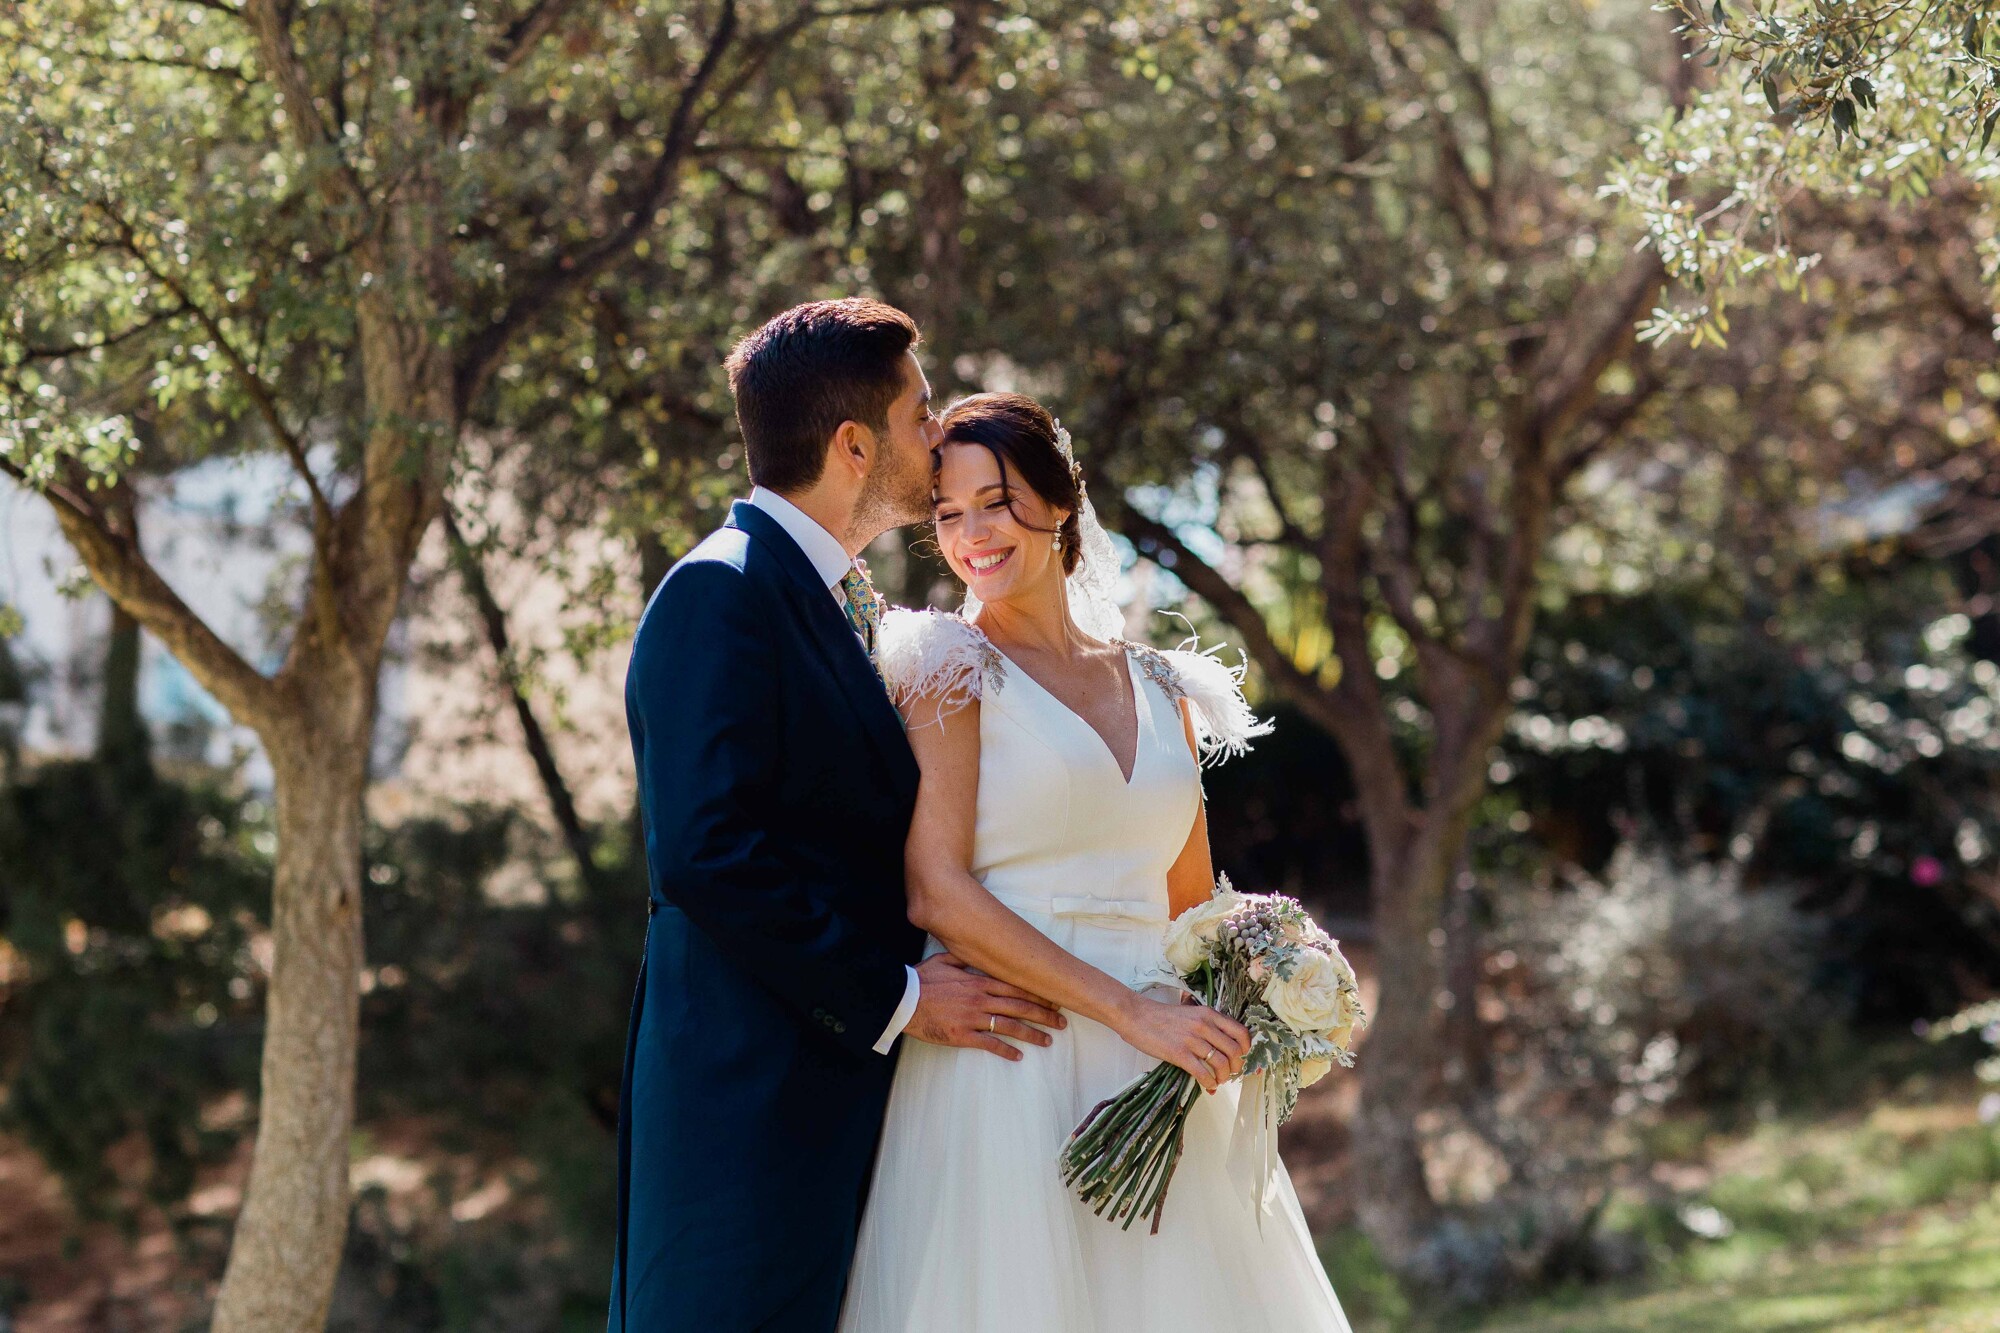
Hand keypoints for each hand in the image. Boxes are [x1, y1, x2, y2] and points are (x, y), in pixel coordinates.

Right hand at [903, 952, 1065, 1059]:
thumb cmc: (921, 979)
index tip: (1054, 999)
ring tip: (1048, 1040)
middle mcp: (981, 999)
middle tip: (1062, 1021)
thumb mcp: (943, 960)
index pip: (1016, 987)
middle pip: (1019, 1007)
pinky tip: (1018, 1056)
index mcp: (978, 980)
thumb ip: (964, 958)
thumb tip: (976, 952)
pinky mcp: (962, 1035)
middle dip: (1044, 1015)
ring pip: (1010, 1027)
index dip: (1037, 994)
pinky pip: (989, 1044)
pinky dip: (1006, 1051)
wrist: (902, 999)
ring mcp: (973, 1018)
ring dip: (1032, 1034)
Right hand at [1116, 990, 1250, 1092]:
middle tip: (1230, 1073)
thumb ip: (1208, 1026)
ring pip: (1221, 1063)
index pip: (1241, 1032)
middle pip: (1234, 1051)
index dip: (1246, 1049)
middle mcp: (1204, 1025)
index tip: (1241, 1058)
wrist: (1136, 1016)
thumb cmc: (1162, 1017)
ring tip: (1218, 1080)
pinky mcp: (1179, 1053)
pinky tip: (1207, 1085)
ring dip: (1223, 1077)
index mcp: (1209, 1014)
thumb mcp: (1191, 1013)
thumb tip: (1222, 1048)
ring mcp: (1192, 1039)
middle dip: (1236, 1067)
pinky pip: (1202, 1073)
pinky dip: (1209, 1083)